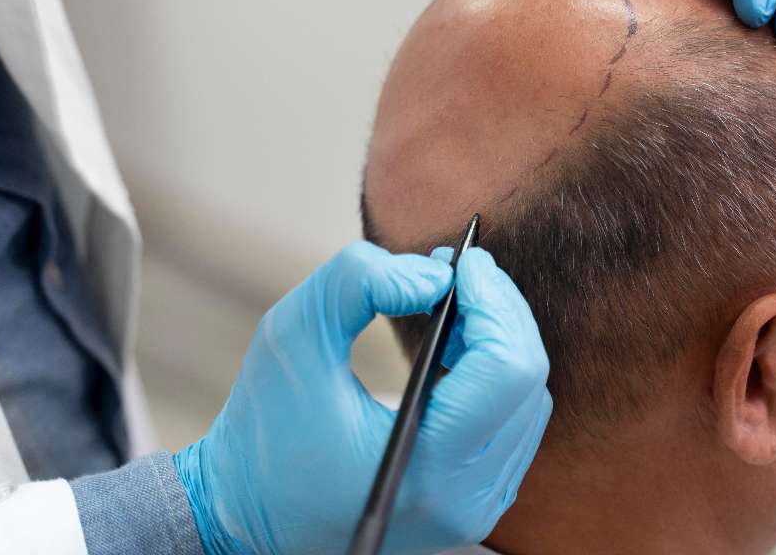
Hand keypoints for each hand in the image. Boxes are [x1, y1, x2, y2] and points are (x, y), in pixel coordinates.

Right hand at [174, 241, 551, 554]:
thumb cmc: (264, 430)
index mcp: (425, 467)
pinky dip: (495, 374)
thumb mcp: (291, 333)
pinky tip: (459, 345)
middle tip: (465, 268)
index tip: (468, 261)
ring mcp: (473, 510)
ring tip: (458, 300)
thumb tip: (435, 274)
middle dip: (501, 311)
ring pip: (529, 401)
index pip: (507, 371)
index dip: (494, 302)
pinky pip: (513, 425)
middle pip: (528, 381)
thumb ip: (360, 283)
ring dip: (500, 340)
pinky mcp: (471, 505)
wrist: (246, 514)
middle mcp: (464, 500)